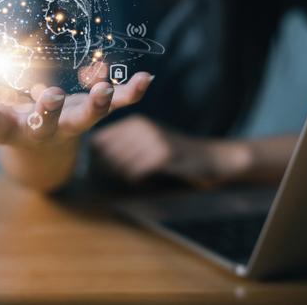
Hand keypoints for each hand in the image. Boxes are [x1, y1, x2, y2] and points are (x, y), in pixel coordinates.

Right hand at [0, 50, 155, 189]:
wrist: (35, 144)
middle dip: (45, 111)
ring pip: (83, 120)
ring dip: (97, 105)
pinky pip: (114, 108)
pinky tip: (147, 79)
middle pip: (40, 124)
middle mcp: (34, 127)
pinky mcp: (88, 115)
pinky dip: (130, 95)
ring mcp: (66, 124)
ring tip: (106, 87)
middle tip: (49, 97)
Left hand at [91, 115, 252, 186]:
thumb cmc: (175, 155)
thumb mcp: (149, 143)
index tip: (104, 172)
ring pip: (119, 165)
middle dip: (107, 171)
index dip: (96, 160)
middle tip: (118, 180)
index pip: (98, 141)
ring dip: (122, 178)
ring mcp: (154, 139)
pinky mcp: (164, 154)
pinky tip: (144, 183)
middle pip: (106, 154)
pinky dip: (137, 183)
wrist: (212, 157)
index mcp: (135, 123)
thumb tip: (94, 161)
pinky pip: (136, 173)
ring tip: (132, 181)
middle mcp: (142, 127)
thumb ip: (124, 147)